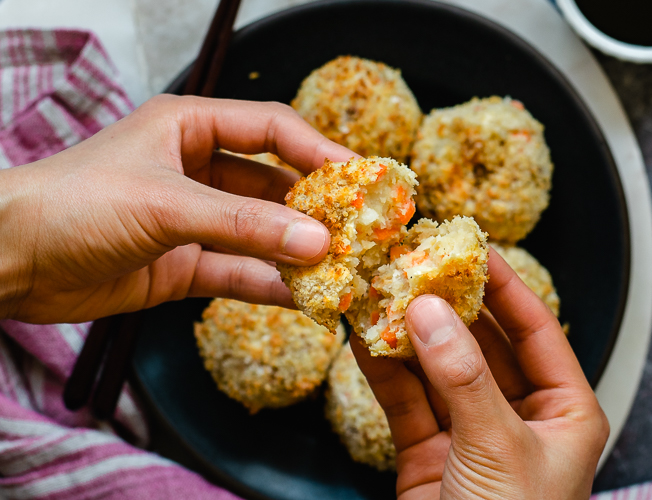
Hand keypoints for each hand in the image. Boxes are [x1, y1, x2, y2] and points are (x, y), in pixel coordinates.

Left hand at [0, 95, 353, 323]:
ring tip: (342, 268)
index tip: (360, 177)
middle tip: (360, 229)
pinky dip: (270, 284)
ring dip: (297, 251)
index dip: (318, 150)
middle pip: (273, 185)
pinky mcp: (184, 265)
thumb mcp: (166, 203)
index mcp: (190, 128)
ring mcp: (193, 221)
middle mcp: (197, 170)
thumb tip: (318, 242)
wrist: (9, 261)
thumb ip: (244, 224)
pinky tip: (305, 296)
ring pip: (260, 233)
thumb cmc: (76, 203)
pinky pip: (239, 272)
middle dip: (315, 207)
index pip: (271, 129)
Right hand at [352, 248, 608, 498]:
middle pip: (479, 342)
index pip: (535, 329)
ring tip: (378, 290)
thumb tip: (427, 308)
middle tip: (413, 262)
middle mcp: (518, 415)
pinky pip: (404, 399)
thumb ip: (463, 378)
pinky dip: (382, 368)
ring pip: (435, 367)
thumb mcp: (498, 449)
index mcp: (564, 411)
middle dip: (444, 303)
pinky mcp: (427, 452)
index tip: (470, 245)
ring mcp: (469, 432)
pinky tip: (362, 336)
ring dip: (406, 331)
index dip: (503, 284)